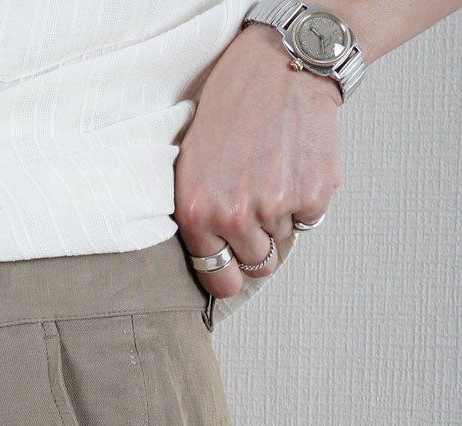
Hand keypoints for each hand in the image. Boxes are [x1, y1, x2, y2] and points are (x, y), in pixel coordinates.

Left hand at [174, 23, 341, 299]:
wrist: (278, 66)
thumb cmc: (232, 109)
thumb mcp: (191, 165)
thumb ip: (200, 217)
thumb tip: (215, 262)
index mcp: (196, 213)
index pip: (218, 278)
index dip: (229, 275)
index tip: (234, 269)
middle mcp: (234, 216)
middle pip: (257, 264)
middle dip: (259, 242)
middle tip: (258, 205)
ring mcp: (275, 207)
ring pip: (283, 239)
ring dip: (282, 215)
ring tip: (274, 172)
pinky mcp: (313, 195)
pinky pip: (310, 219)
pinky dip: (307, 198)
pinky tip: (294, 165)